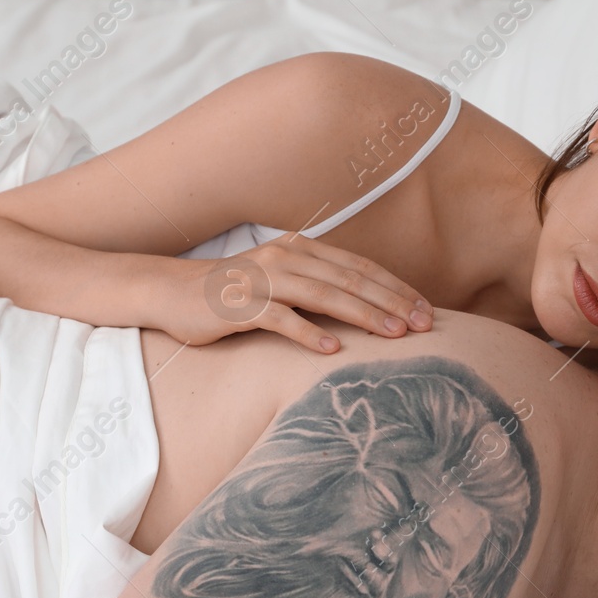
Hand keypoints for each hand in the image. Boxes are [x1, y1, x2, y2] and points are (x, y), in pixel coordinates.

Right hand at [168, 233, 431, 350]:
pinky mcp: (239, 306)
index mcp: (301, 249)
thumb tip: (366, 310)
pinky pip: (280, 319)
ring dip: (362, 314)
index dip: (395, 287)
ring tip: (393, 334)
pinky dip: (307, 332)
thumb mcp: (282, 282)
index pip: (359, 267)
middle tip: (423, 324)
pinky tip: (333, 348)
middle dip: (391, 301)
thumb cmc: (235, 295)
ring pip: (322, 294)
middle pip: (349, 279)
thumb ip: (318, 287)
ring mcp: (261, 280)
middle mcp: (285, 257)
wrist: (172, 293)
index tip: (425, 310)